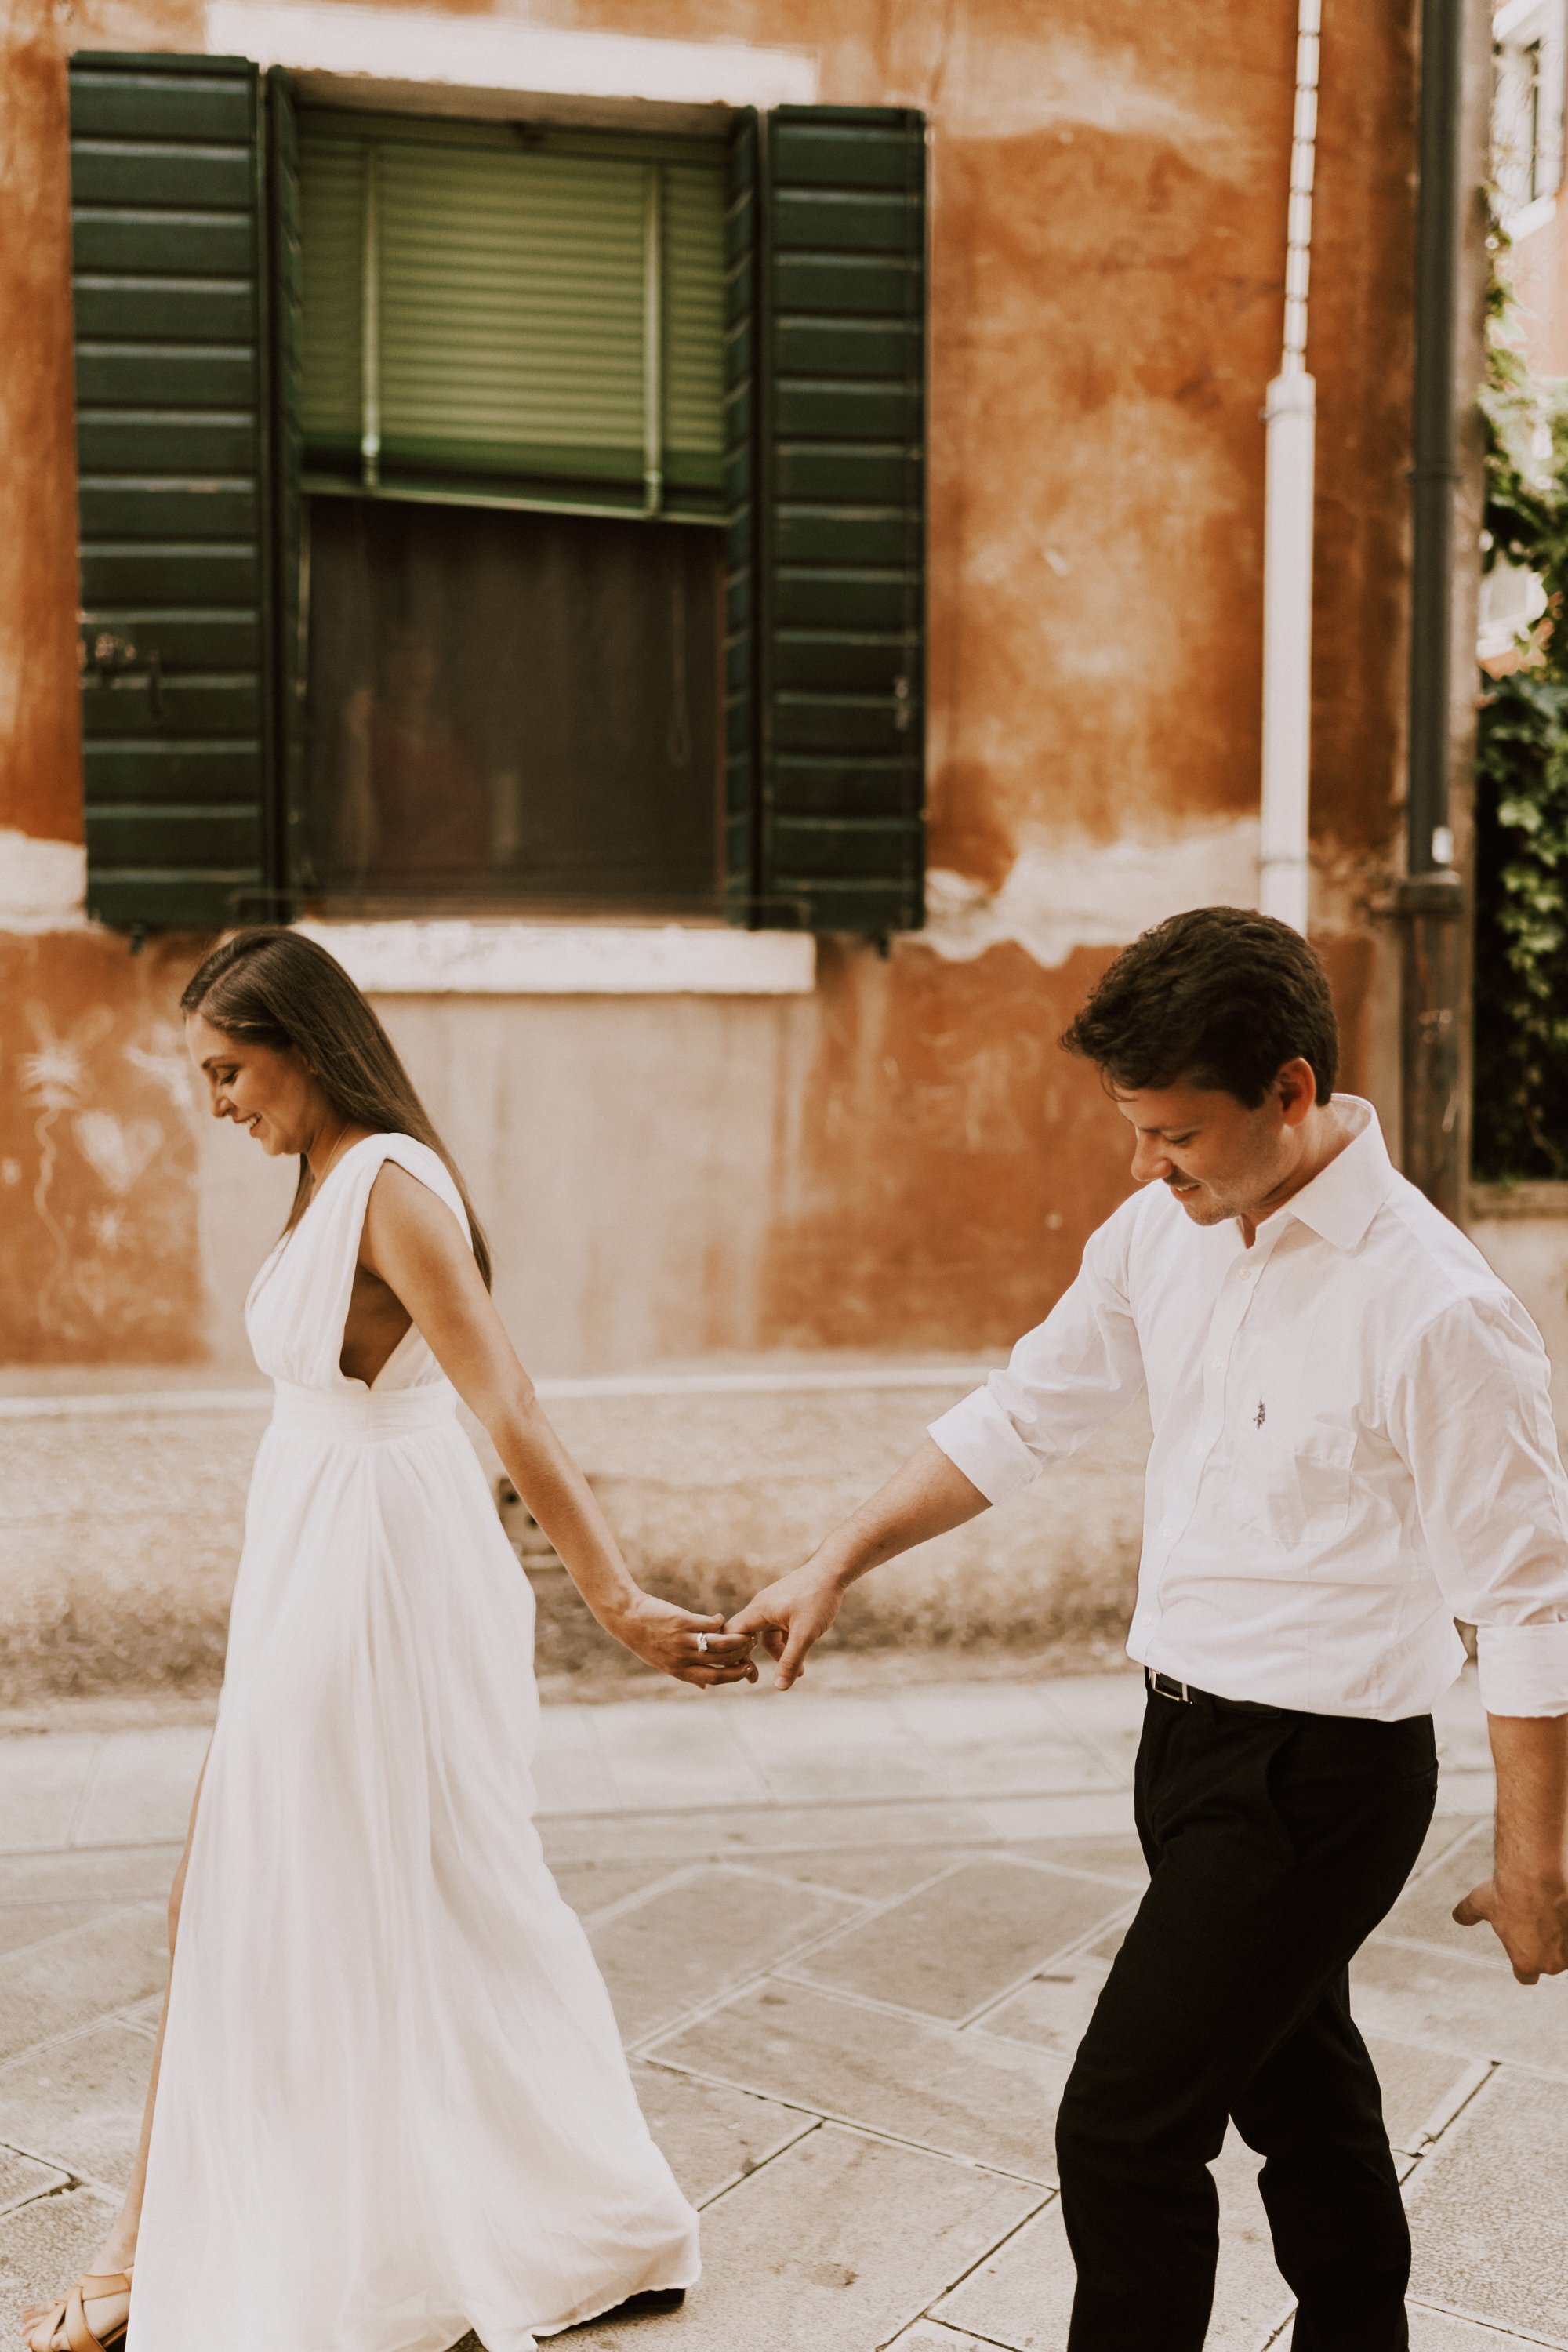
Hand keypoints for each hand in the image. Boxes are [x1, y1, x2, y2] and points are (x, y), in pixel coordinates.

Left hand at [606, 1591, 757, 1689]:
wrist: (626, 1617)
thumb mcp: (663, 1663)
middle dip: (741, 1654)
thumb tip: (705, 1686)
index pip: (715, 1678)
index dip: (735, 1675)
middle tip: (750, 1645)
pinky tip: (719, 1618)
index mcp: (679, 1671)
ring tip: (743, 1632)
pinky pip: (709, 1624)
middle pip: (721, 1661)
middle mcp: (682, 1658)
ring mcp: (682, 1640)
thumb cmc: (646, 1640)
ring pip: (720, 1643)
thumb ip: (686, 1674)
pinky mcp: (682, 1622)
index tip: (747, 1668)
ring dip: (736, 1638)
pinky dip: (718, 1621)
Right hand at [727, 1562, 844, 1689]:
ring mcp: (774, 1606)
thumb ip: (791, 1660)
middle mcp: (762, 1607)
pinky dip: (787, 1644)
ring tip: (798, 1672)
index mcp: (759, 1610)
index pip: (732, 1633)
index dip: (732, 1653)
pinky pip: (779, 1629)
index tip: (742, 1672)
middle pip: (746, 1636)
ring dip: (779, 1654)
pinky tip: (802, 1656)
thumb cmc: (818, 1597)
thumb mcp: (805, 1634)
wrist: (834, 1571)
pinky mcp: (786, 1606)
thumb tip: (780, 1686)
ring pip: (767, 1635)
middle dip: (751, 1657)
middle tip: (754, 1679)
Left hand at [1453, 1873, 1567, 1982]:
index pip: (1526, 1977)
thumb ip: (1468, 1913)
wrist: (1538, 1876)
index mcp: (1526, 1963)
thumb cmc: (1507, 1891)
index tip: (1525, 1950)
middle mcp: (1552, 1964)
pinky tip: (1561, 1906)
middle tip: (1538, 1918)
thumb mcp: (1481, 1902)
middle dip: (1545, 1944)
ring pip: (1567, 1949)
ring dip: (1562, 1934)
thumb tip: (1458, 1916)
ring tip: (1549, 1908)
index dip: (1524, 1963)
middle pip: (1550, 1960)